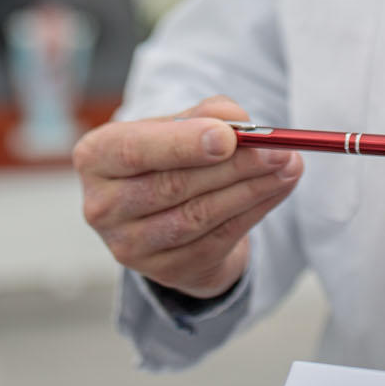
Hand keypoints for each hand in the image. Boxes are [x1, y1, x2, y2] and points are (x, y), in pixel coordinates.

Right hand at [74, 95, 303, 299]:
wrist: (161, 210)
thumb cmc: (167, 155)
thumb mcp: (177, 125)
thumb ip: (206, 115)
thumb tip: (237, 120)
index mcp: (96, 158)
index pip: (135, 151)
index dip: (182, 145)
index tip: (229, 137)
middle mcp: (102, 207)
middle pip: (173, 186)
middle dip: (233, 166)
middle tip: (277, 148)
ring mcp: (130, 246)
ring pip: (199, 216)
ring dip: (251, 189)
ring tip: (288, 165)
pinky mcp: (165, 270)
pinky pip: (217, 239)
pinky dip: (254, 211)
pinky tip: (278, 188)